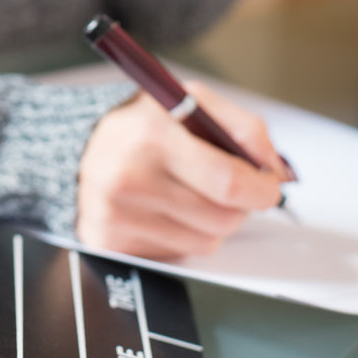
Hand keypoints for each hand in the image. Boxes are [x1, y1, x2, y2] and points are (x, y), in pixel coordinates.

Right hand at [76, 80, 287, 260]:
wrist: (81, 146)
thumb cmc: (145, 124)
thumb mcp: (191, 101)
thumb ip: (243, 128)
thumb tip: (276, 171)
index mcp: (152, 135)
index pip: (229, 182)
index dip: (261, 190)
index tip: (268, 186)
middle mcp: (129, 178)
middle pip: (222, 219)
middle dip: (238, 207)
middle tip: (227, 188)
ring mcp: (115, 215)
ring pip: (205, 242)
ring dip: (210, 223)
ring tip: (187, 193)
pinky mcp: (108, 243)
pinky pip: (176, 256)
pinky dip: (180, 238)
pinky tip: (162, 210)